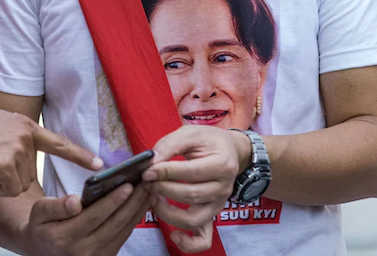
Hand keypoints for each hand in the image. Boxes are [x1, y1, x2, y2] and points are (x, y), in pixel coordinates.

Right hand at [0, 110, 102, 197]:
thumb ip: (15, 136)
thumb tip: (28, 149)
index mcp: (23, 124)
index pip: (57, 142)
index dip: (79, 154)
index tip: (100, 165)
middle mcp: (25, 133)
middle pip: (29, 172)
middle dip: (9, 176)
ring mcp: (18, 148)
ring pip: (20, 184)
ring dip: (1, 182)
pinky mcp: (8, 164)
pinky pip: (9, 190)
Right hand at [20, 183, 152, 255]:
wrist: (43, 251)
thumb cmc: (42, 226)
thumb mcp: (38, 212)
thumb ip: (55, 206)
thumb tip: (75, 202)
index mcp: (65, 238)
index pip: (95, 217)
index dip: (113, 201)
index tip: (128, 185)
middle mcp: (84, 251)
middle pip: (115, 224)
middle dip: (134, 202)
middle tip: (148, 182)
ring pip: (123, 230)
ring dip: (139, 209)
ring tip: (150, 188)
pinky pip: (124, 236)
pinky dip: (136, 218)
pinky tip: (144, 202)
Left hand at [142, 126, 250, 252]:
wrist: (229, 151)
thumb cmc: (208, 140)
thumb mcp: (190, 133)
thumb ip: (170, 145)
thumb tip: (151, 162)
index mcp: (223, 165)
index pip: (191, 173)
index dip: (166, 172)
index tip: (147, 171)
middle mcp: (224, 188)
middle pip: (191, 195)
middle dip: (163, 189)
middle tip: (147, 181)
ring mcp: (218, 205)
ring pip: (193, 219)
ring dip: (168, 212)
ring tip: (154, 198)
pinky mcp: (212, 216)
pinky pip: (203, 239)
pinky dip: (188, 243)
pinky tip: (173, 234)